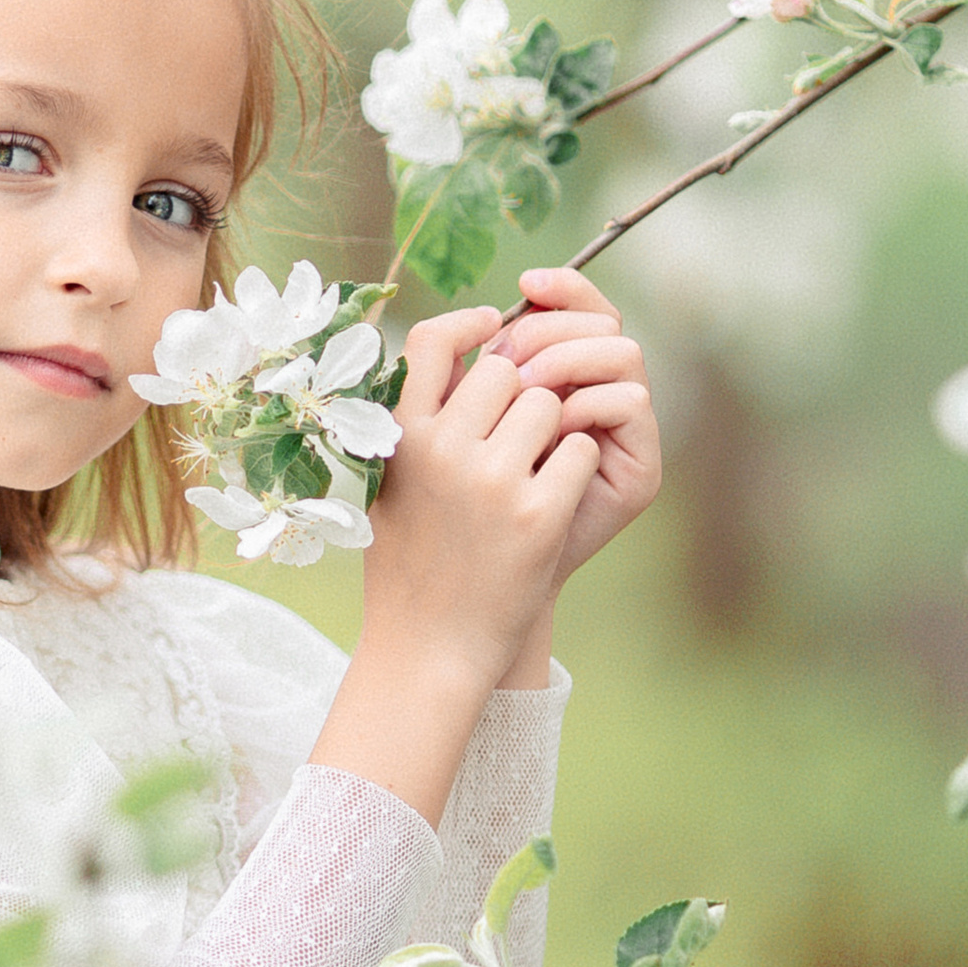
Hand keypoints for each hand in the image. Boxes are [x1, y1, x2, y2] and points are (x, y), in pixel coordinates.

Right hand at [361, 302, 601, 691]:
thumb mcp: (391, 480)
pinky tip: (552, 496)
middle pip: (504, 368)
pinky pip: (576, 451)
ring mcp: (491, 481)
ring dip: (551, 428)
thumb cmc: (411, 559)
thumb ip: (418, 420)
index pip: (431, 340)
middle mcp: (442, 450)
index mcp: (401, 435)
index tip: (495, 323)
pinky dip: (573, 466)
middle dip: (520, 390)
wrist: (430, 643)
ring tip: (531, 471)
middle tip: (517, 431)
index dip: (469, 322)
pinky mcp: (536, 514)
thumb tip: (464, 350)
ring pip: (547, 405)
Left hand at [481, 268, 660, 595]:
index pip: (580, 306)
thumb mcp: (456, 424)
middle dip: (551, 329)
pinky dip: (587, 402)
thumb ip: (470, 371)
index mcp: (563, 375)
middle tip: (511, 357)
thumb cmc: (456, 505)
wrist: (475, 587)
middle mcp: (602, 393)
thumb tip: (486, 312)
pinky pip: (629, 400)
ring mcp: (625, 430)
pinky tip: (553, 428)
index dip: (560, 288)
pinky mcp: (639, 467)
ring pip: (621, 351)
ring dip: (568, 360)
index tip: (524, 284)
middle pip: (602, 321)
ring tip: (526, 387)